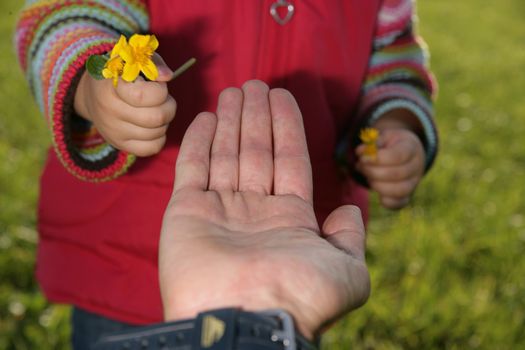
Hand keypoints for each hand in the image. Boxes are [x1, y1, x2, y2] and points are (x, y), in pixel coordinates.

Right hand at [74, 54, 176, 155]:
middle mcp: (109, 110)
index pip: (143, 96)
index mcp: (111, 85)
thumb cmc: (121, 73)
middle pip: (156, 118)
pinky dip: (160, 137)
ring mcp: (113, 130)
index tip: (156, 85)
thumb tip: (167, 76)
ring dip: (165, 121)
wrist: (93, 94)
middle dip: (169, 106)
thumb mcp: (134, 59)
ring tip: (156, 109)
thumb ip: (153, 62)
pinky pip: (152, 148)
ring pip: (158, 133)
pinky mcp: (119, 144)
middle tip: (163, 99)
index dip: (160, 90)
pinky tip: (153, 125)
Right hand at [159, 80, 369, 339]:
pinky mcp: (185, 214)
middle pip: (257, 152)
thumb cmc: (298, 296)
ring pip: (227, 155)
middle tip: (256, 84)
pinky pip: (193, 169)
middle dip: (257, 117)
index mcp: (290, 220)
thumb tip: (350, 210)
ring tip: (235, 90)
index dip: (287, 128)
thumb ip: (350, 237)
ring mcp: (219, 212)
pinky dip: (200, 142)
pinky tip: (209, 118)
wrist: (245, 319)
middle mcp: (254, 212)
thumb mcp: (347, 271)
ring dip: (231, 121)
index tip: (283, 97)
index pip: (289, 161)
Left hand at [356, 111, 425, 208]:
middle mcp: (417, 167)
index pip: (398, 156)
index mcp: (412, 148)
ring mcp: (413, 183)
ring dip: (377, 185)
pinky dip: (386, 201)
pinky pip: (399, 204)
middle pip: (397, 174)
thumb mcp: (384, 137)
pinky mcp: (407, 196)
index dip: (378, 159)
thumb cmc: (391, 144)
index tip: (362, 158)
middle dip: (373, 172)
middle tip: (360, 166)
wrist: (406, 153)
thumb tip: (360, 152)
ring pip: (399, 191)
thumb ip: (372, 143)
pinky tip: (375, 189)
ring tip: (367, 176)